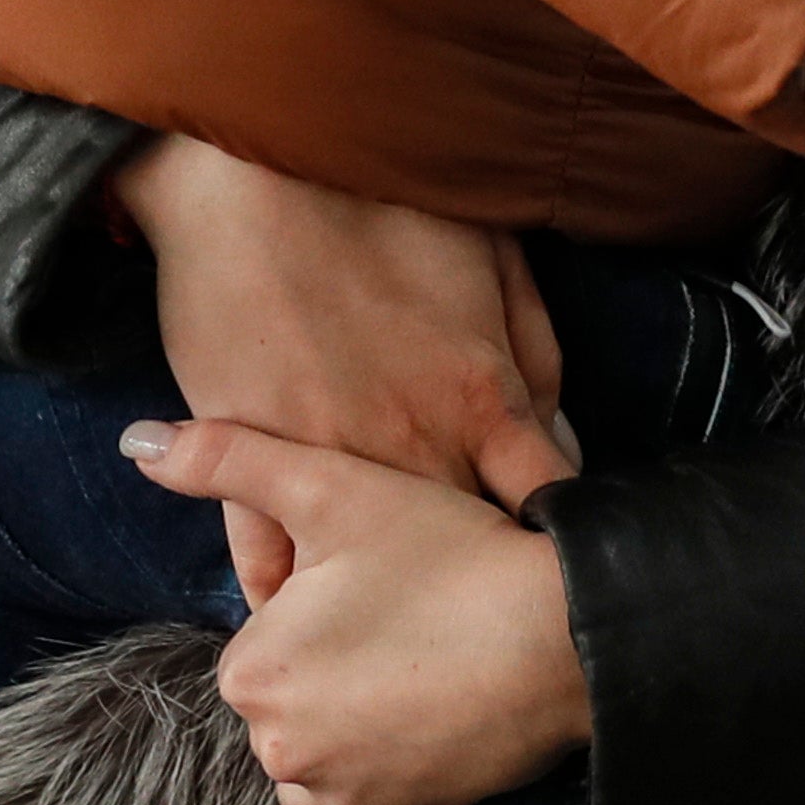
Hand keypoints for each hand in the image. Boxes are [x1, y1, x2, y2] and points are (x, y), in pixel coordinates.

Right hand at [113, 136, 574, 594]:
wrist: (253, 171)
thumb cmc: (379, 199)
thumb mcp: (494, 253)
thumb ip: (536, 349)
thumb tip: (558, 429)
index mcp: (484, 397)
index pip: (544, 501)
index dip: (551, 536)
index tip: (547, 551)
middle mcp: (416, 448)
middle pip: (462, 554)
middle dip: (477, 588)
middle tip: (481, 615)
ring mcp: (328, 462)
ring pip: (364, 577)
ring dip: (376, 606)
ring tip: (385, 633)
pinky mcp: (245, 458)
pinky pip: (265, 560)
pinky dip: (281, 591)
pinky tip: (291, 610)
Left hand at [120, 416, 589, 804]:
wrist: (563, 628)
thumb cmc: (448, 552)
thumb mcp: (333, 484)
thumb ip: (229, 457)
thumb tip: (139, 442)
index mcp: (254, 672)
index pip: (260, 641)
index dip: (315, 606)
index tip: (374, 580)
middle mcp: (283, 751)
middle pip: (287, 707)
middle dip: (331, 671)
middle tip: (406, 618)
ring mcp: (346, 797)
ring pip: (322, 769)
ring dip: (352, 735)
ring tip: (418, 670)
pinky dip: (391, 801)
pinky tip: (423, 744)